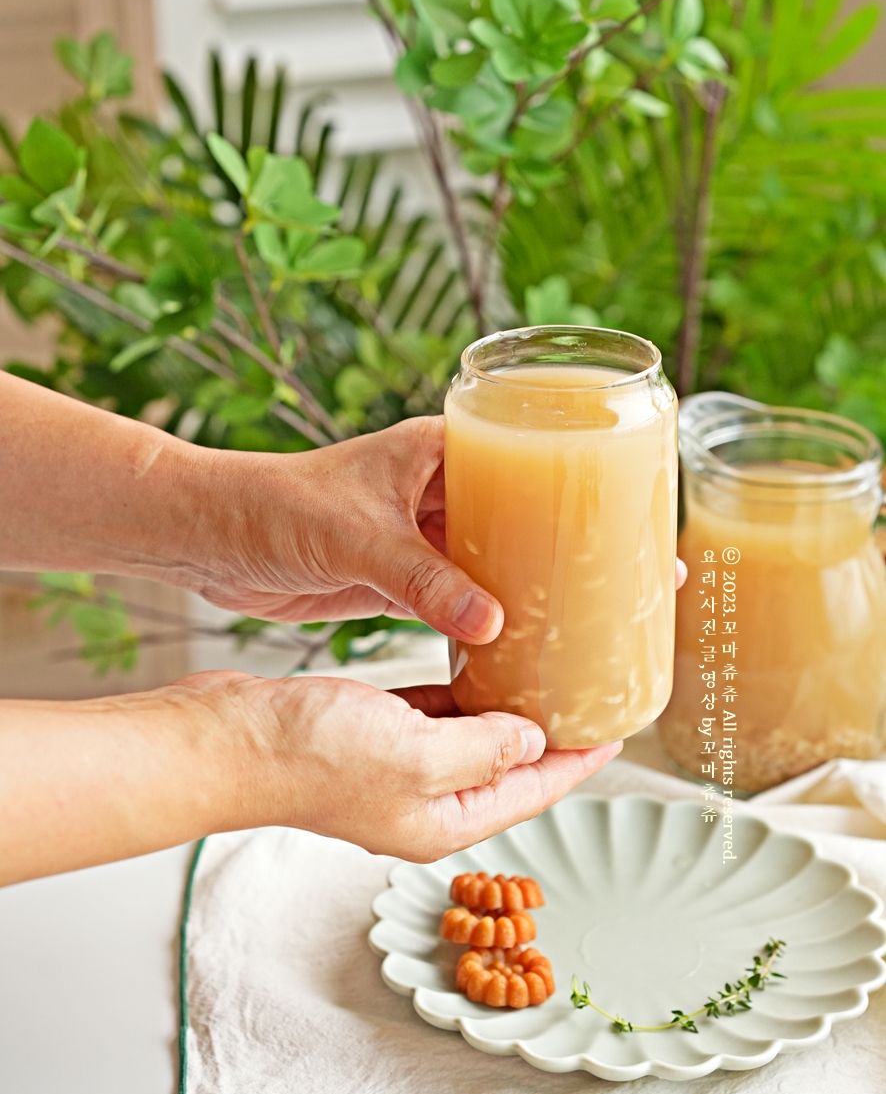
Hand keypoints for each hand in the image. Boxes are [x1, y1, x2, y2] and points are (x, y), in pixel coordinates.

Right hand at [180, 671, 621, 861]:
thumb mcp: (416, 752)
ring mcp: (390, 771)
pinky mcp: (364, 737)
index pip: (532, 793)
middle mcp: (420, 803)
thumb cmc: (310, 754)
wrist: (226, 741)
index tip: (614, 731)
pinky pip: (426, 717)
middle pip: (504, 769)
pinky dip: (453, 695)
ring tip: (539, 670)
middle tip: (583, 692)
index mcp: (441, 820)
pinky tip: (469, 663)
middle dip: (546, 735)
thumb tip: (530, 741)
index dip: (577, 762)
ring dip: (500, 710)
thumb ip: (483, 750)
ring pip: (466, 739)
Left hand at [194, 416, 688, 640]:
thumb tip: (494, 623)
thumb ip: (422, 580)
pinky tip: (530, 642)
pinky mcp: (404, 577)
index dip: (587, 479)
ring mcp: (424, 535)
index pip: (532, 452)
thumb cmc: (271, 508)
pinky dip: (494, 617)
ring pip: (501, 557)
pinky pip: (464, 596)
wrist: (209, 539)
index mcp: (438, 451)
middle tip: (645, 570)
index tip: (641, 512)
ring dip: (542, 583)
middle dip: (579, 538)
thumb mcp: (354, 539)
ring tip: (602, 613)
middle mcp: (440, 488)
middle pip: (529, 510)